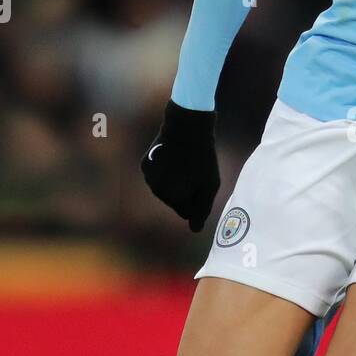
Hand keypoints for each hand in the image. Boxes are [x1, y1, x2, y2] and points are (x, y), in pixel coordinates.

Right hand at [140, 100, 219, 231]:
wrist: (187, 125)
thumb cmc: (203, 157)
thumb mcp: (210, 185)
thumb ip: (203, 210)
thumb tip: (195, 230)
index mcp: (172, 197)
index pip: (186, 212)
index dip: (198, 198)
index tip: (203, 181)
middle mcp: (155, 189)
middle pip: (175, 200)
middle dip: (186, 190)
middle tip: (196, 170)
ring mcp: (148, 176)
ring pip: (165, 189)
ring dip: (176, 181)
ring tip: (186, 163)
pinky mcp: (144, 164)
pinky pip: (158, 175)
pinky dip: (166, 171)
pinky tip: (174, 158)